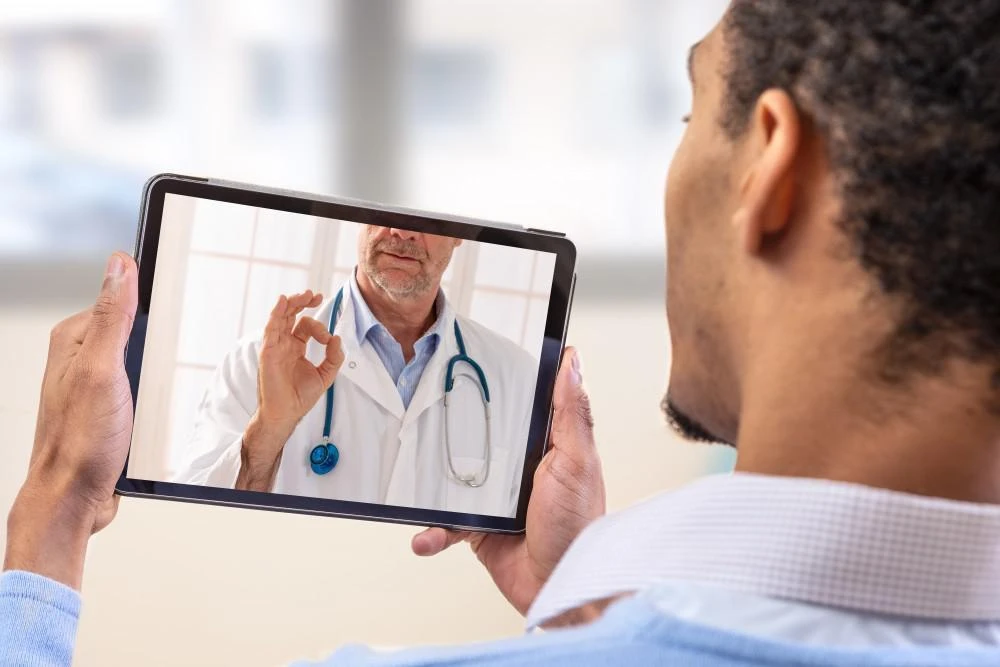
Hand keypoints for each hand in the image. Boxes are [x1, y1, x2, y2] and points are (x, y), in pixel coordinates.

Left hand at [4, 253, 137, 588]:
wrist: (73, 497)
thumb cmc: (79, 442)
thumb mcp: (101, 370)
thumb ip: (112, 317)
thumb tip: (119, 266)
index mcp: (74, 339)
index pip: (121, 299)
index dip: (150, 306)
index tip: (169, 318)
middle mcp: (81, 358)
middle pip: (136, 331)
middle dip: (157, 348)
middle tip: (155, 372)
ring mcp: (96, 383)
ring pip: (144, 362)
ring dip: (158, 378)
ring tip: (153, 396)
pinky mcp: (109, 406)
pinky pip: (144, 388)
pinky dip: (156, 398)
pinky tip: (154, 411)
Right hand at [238, 291, 343, 487]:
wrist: (286, 414)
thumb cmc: (301, 397)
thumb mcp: (325, 374)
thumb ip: (334, 356)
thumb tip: (337, 338)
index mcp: (296, 347)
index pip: (306, 325)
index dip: (319, 327)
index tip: (328, 339)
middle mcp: (284, 343)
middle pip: (291, 315)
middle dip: (302, 302)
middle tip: (315, 295)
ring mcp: (275, 346)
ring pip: (280, 317)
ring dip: (291, 303)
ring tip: (305, 294)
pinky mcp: (268, 351)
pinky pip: (271, 328)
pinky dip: (276, 313)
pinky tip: (283, 301)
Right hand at [411, 347, 604, 617]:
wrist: (561, 586)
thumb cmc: (579, 526)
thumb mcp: (576, 461)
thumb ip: (572, 414)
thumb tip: (572, 364)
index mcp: (548, 446)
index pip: (523, 407)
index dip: (504, 387)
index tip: (477, 362)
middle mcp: (521, 469)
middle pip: (481, 439)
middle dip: (453, 431)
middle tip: (426, 416)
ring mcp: (497, 499)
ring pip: (456, 480)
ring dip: (433, 484)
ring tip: (414, 478)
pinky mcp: (480, 528)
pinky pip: (447, 523)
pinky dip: (433, 530)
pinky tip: (426, 533)